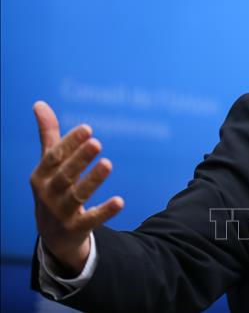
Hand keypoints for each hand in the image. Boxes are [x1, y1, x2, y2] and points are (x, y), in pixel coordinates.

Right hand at [30, 101, 123, 274]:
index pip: (54, 157)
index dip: (70, 143)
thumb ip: (48, 135)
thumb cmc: (53, 189)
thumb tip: (39, 103)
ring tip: (108, 164)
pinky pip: (91, 219)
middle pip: (65, 175)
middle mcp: (48, 194)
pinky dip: (105, 211)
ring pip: (77, 195)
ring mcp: (61, 212)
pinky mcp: (76, 228)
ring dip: (92, 180)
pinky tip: (120, 201)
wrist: (52, 234)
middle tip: (97, 143)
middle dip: (80, 159)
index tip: (87, 128)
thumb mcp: (48, 164)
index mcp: (41, 176)